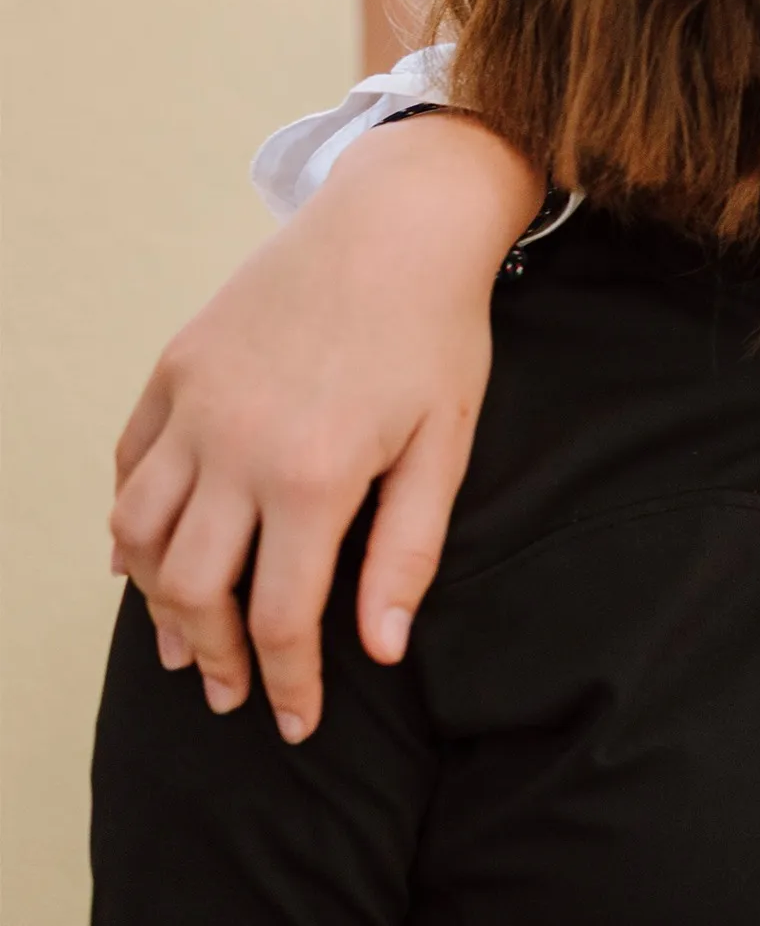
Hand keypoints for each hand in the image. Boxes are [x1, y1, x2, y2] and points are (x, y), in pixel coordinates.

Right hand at [109, 112, 539, 741]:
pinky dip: (129, 520)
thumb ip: (406, 552)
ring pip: (140, 532)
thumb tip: (378, 648)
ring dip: (155, 598)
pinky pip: (129, 464)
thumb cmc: (436, 333)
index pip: (277, 616)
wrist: (398, 222)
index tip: (296, 721)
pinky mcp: (174, 369)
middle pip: (192, 588)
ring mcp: (193, 406)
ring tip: (182, 640)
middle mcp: (233, 447)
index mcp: (310, 476)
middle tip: (230, 694)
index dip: (287, 682)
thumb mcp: (444, 445)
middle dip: (210, 656)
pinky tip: (146, 554)